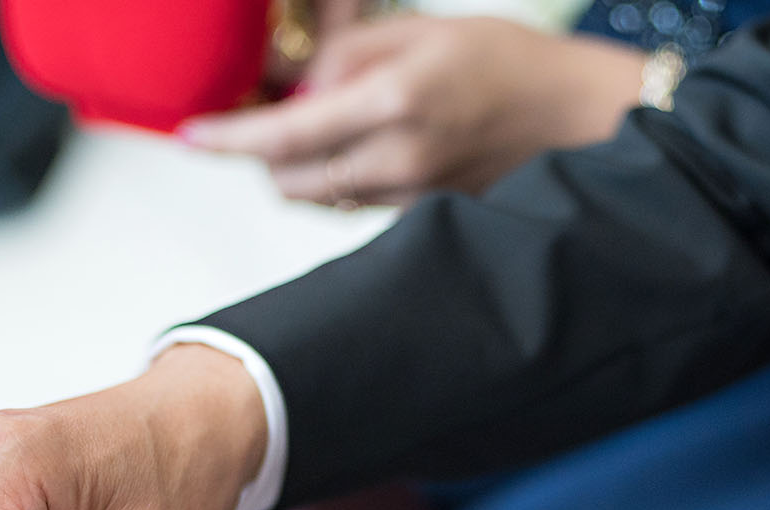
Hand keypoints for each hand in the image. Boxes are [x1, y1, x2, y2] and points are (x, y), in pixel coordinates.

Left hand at [181, 16, 643, 205]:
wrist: (577, 114)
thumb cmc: (506, 62)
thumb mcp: (421, 31)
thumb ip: (349, 55)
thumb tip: (296, 84)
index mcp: (394, 104)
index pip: (285, 135)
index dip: (229, 140)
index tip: (192, 137)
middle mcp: (399, 160)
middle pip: (290, 182)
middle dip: (262, 159)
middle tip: (262, 121)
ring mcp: (413, 197)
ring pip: (321, 199)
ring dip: (300, 172)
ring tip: (317, 130)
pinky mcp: (427, 218)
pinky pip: (358, 206)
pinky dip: (340, 182)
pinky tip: (361, 150)